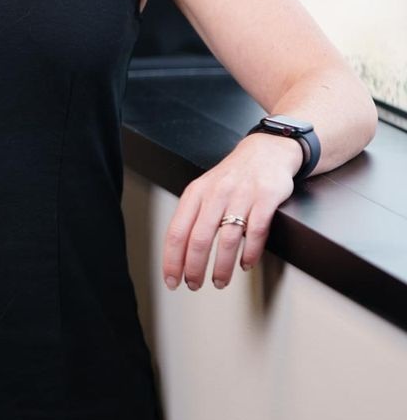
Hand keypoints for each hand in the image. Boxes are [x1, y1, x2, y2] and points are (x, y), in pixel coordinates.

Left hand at [161, 133, 302, 289]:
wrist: (266, 151)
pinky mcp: (265, 198)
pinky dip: (250, 253)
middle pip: (199, 238)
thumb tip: (178, 254)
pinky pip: (257, 232)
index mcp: (196, 192)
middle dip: (194, 268)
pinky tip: (245, 264)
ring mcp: (241, 195)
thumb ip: (193, 216)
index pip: (177, 230)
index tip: (171, 280)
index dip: (172, 259)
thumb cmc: (232, 176)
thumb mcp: (205, 189)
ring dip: (221, 267)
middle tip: (194, 285)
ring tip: (219, 281)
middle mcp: (216, 193)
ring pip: (227, 239)